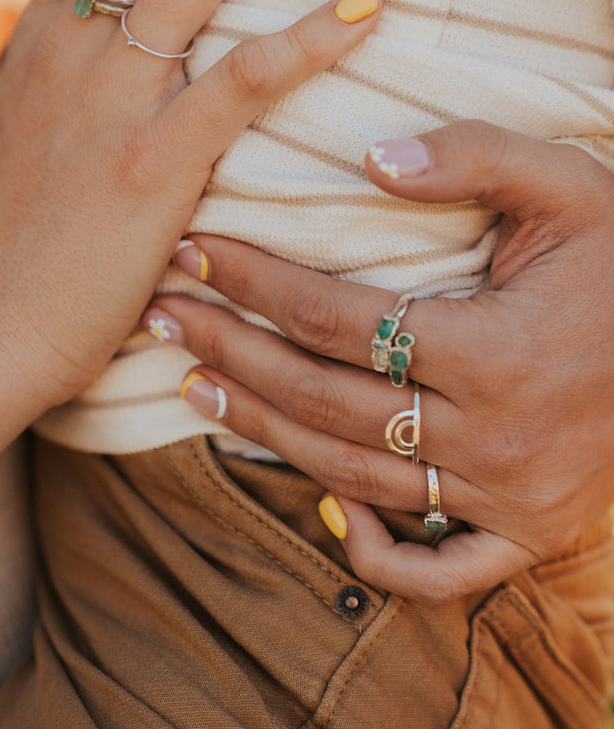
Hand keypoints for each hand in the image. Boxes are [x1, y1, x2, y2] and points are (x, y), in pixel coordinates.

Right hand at [0, 0, 381, 560]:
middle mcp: (73, 49)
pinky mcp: (152, 169)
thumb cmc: (9, 240)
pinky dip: (302, 43)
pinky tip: (360, 7)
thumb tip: (105, 35)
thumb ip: (65, 75)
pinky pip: (237, 87)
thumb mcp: (25, 132)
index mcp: (44, 36)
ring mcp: (112, 105)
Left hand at [146, 121, 613, 602]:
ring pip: (354, 475)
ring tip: (195, 385)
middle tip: (161, 316)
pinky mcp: (529, 533)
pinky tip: (324, 511)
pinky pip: (439, 572)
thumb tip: (370, 156)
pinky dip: (377, 554)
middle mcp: (493, 437)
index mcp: (496, 350)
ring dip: (263, 432)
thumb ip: (472, 158)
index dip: (253, 283)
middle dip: (230, 352)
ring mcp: (510, 498)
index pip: (337, 318)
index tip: (192, 251)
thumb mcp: (568, 185)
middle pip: (323, 401)